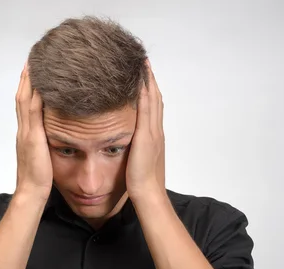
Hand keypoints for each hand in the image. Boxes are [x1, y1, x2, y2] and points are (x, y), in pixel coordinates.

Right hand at [14, 62, 52, 200]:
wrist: (32, 192)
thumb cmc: (40, 179)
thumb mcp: (44, 156)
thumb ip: (47, 144)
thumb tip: (58, 136)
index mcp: (26, 134)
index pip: (25, 104)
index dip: (28, 86)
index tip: (33, 70)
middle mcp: (24, 129)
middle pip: (23, 96)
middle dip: (27, 77)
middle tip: (33, 58)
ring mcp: (26, 132)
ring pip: (25, 98)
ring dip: (29, 79)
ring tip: (35, 61)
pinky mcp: (33, 136)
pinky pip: (33, 109)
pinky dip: (34, 94)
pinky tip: (40, 81)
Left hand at [126, 59, 165, 201]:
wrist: (148, 192)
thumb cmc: (141, 182)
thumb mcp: (137, 161)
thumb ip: (135, 149)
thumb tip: (128, 145)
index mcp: (154, 136)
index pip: (154, 107)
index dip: (150, 90)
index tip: (144, 75)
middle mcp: (156, 131)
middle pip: (155, 98)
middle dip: (150, 80)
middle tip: (143, 61)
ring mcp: (153, 132)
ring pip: (153, 99)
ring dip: (148, 80)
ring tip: (141, 63)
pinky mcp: (146, 136)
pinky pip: (146, 109)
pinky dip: (144, 92)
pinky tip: (139, 80)